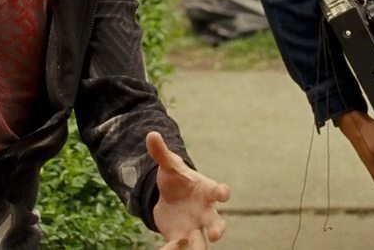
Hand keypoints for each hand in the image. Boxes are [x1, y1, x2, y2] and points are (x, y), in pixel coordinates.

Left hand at [148, 132, 230, 249]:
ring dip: (199, 247)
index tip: (223, 194)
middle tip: (217, 235)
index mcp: (206, 191)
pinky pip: (179, 248)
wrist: (171, 197)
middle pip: (217, 222)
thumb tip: (150, 134)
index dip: (221, 192)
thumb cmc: (177, 179)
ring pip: (202, 241)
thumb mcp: (168, 165)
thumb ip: (161, 152)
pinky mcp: (182, 238)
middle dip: (218, 229)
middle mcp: (205, 212)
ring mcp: (195, 227)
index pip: (218, 191)